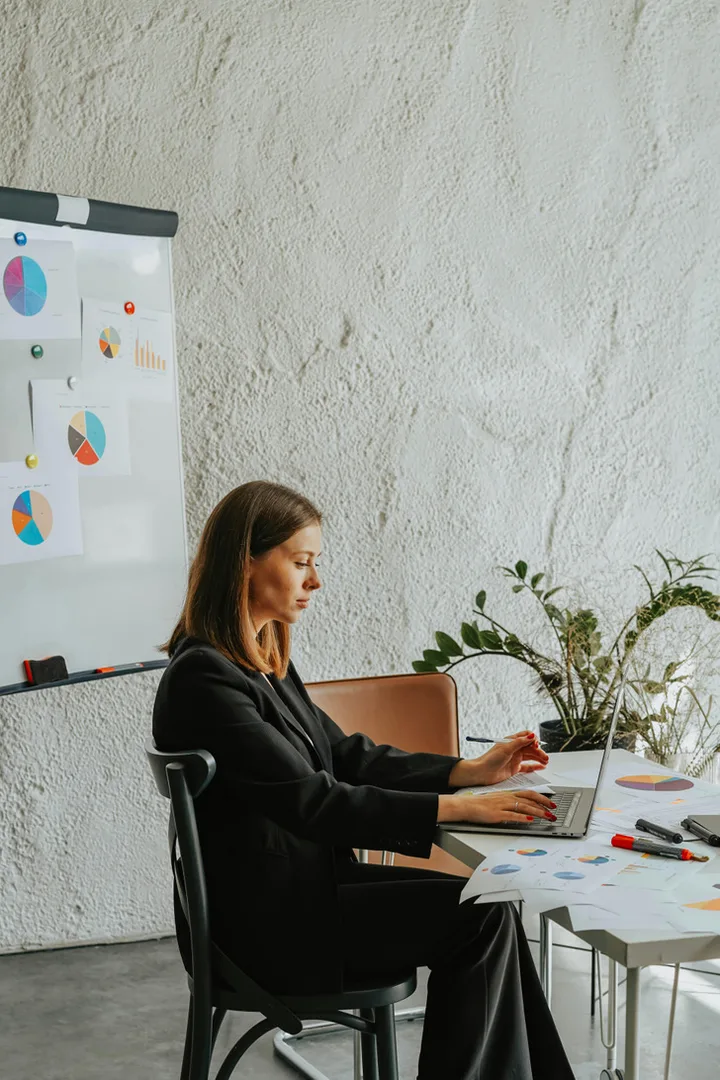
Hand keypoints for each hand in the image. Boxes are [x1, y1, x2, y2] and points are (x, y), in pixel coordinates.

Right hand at [438, 789, 556, 825]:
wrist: (466, 805)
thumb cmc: (479, 804)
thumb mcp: (497, 800)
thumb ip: (509, 804)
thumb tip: (521, 810)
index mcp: (508, 794)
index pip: (528, 794)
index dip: (541, 797)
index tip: (550, 802)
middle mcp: (507, 798)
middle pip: (529, 800)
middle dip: (544, 805)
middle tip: (554, 810)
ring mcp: (502, 806)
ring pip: (524, 807)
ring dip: (538, 812)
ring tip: (548, 817)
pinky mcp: (497, 814)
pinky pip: (512, 816)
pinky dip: (523, 818)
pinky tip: (530, 820)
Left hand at [448, 731, 547, 788]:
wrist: (482, 773)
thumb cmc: (490, 759)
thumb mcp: (506, 748)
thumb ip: (519, 742)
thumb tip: (531, 736)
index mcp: (511, 741)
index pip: (526, 736)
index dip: (533, 739)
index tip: (536, 745)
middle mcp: (514, 749)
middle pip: (530, 747)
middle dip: (538, 751)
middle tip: (545, 757)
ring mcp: (515, 758)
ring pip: (530, 756)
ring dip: (539, 758)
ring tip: (546, 761)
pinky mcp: (515, 768)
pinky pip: (527, 766)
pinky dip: (535, 766)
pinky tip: (541, 766)